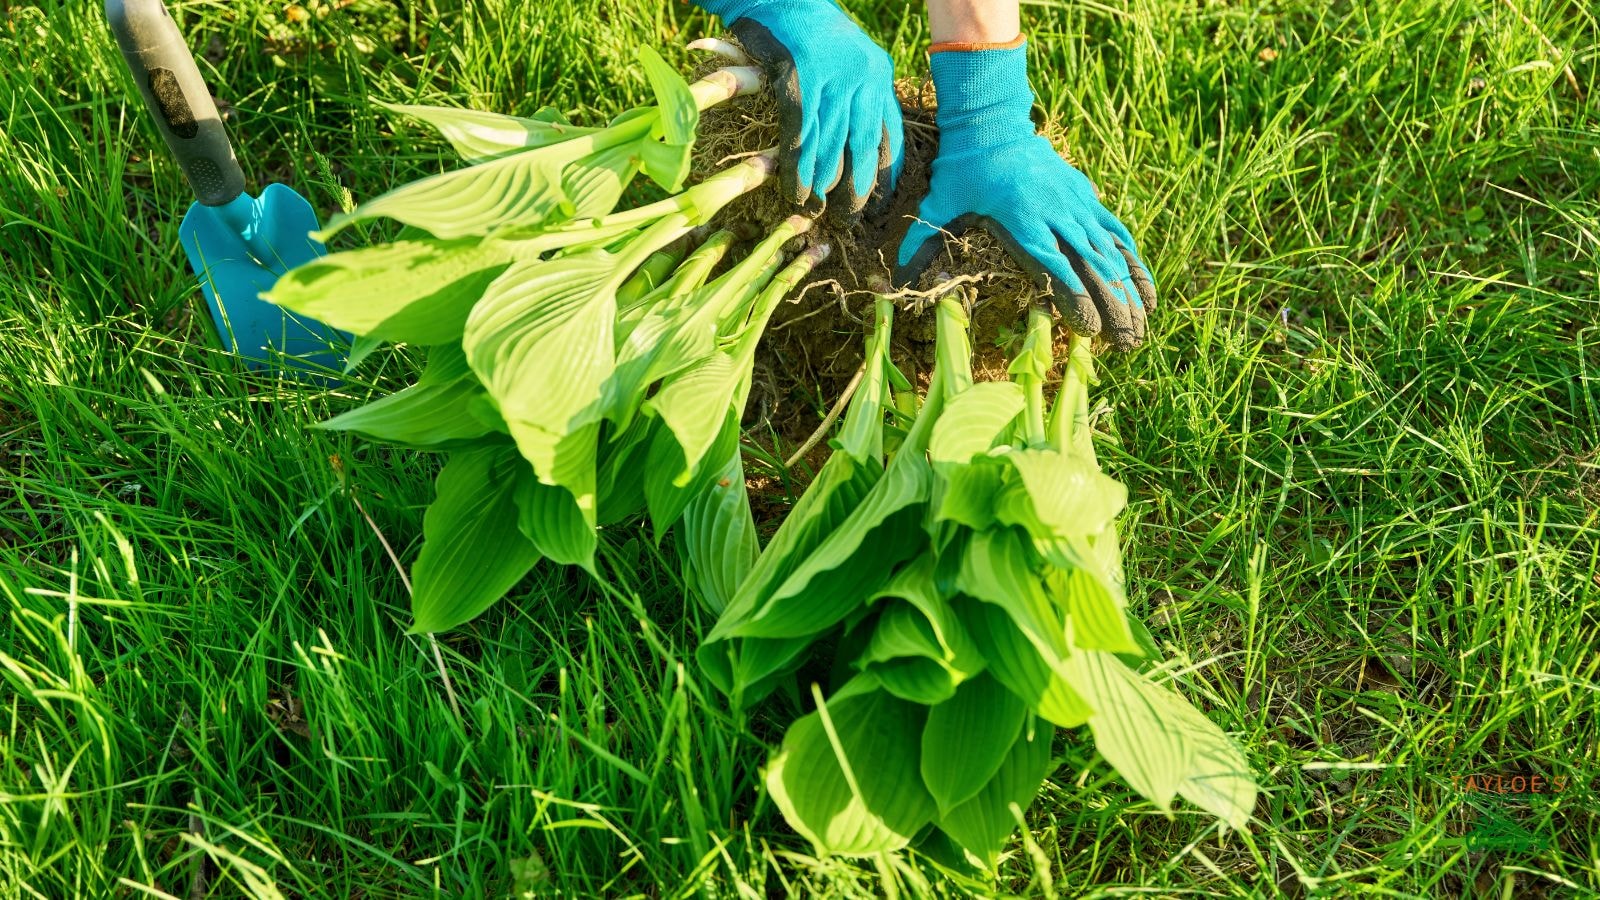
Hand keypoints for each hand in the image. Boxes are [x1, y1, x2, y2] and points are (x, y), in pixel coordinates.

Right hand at [696, 0, 903, 214]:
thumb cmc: (812, 31)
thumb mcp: (851, 58)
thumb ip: (862, 93)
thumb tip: (862, 142)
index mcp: (879, 76)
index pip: (890, 135)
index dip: (886, 173)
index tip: (881, 201)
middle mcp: (860, 79)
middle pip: (862, 149)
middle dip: (856, 190)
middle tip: (847, 219)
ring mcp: (829, 80)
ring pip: (829, 147)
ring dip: (821, 186)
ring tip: (816, 212)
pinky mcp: (797, 80)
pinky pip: (800, 136)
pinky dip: (796, 167)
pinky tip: (794, 190)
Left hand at [894, 39, 1155, 349]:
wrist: (993, 122)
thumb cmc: (964, 166)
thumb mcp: (940, 201)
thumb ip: (922, 237)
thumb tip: (895, 273)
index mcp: (1024, 220)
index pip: (1054, 264)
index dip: (1073, 296)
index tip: (1087, 327)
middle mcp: (1055, 213)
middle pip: (1090, 264)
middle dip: (1110, 304)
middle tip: (1124, 342)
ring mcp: (1074, 203)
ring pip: (1108, 250)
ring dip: (1127, 287)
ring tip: (1141, 323)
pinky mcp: (1084, 195)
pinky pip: (1113, 229)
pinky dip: (1130, 256)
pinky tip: (1142, 283)